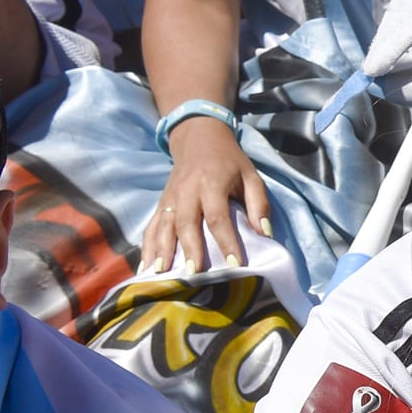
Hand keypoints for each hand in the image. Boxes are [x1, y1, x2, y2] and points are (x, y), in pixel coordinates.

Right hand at [142, 115, 269, 273]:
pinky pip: (151, 226)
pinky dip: (147, 246)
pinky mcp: (161, 203)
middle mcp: (187, 191)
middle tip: (194, 273)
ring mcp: (170, 197)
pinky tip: (146, 266)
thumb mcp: (251, 176)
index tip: (234, 263)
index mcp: (211, 183)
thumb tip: (265, 233)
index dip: (227, 240)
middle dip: (190, 249)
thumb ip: (259, 204)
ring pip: (163, 226)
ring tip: (162, 274)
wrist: (198, 138)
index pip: (218, 216)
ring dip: (162, 250)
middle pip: (186, 223)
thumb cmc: (230, 161)